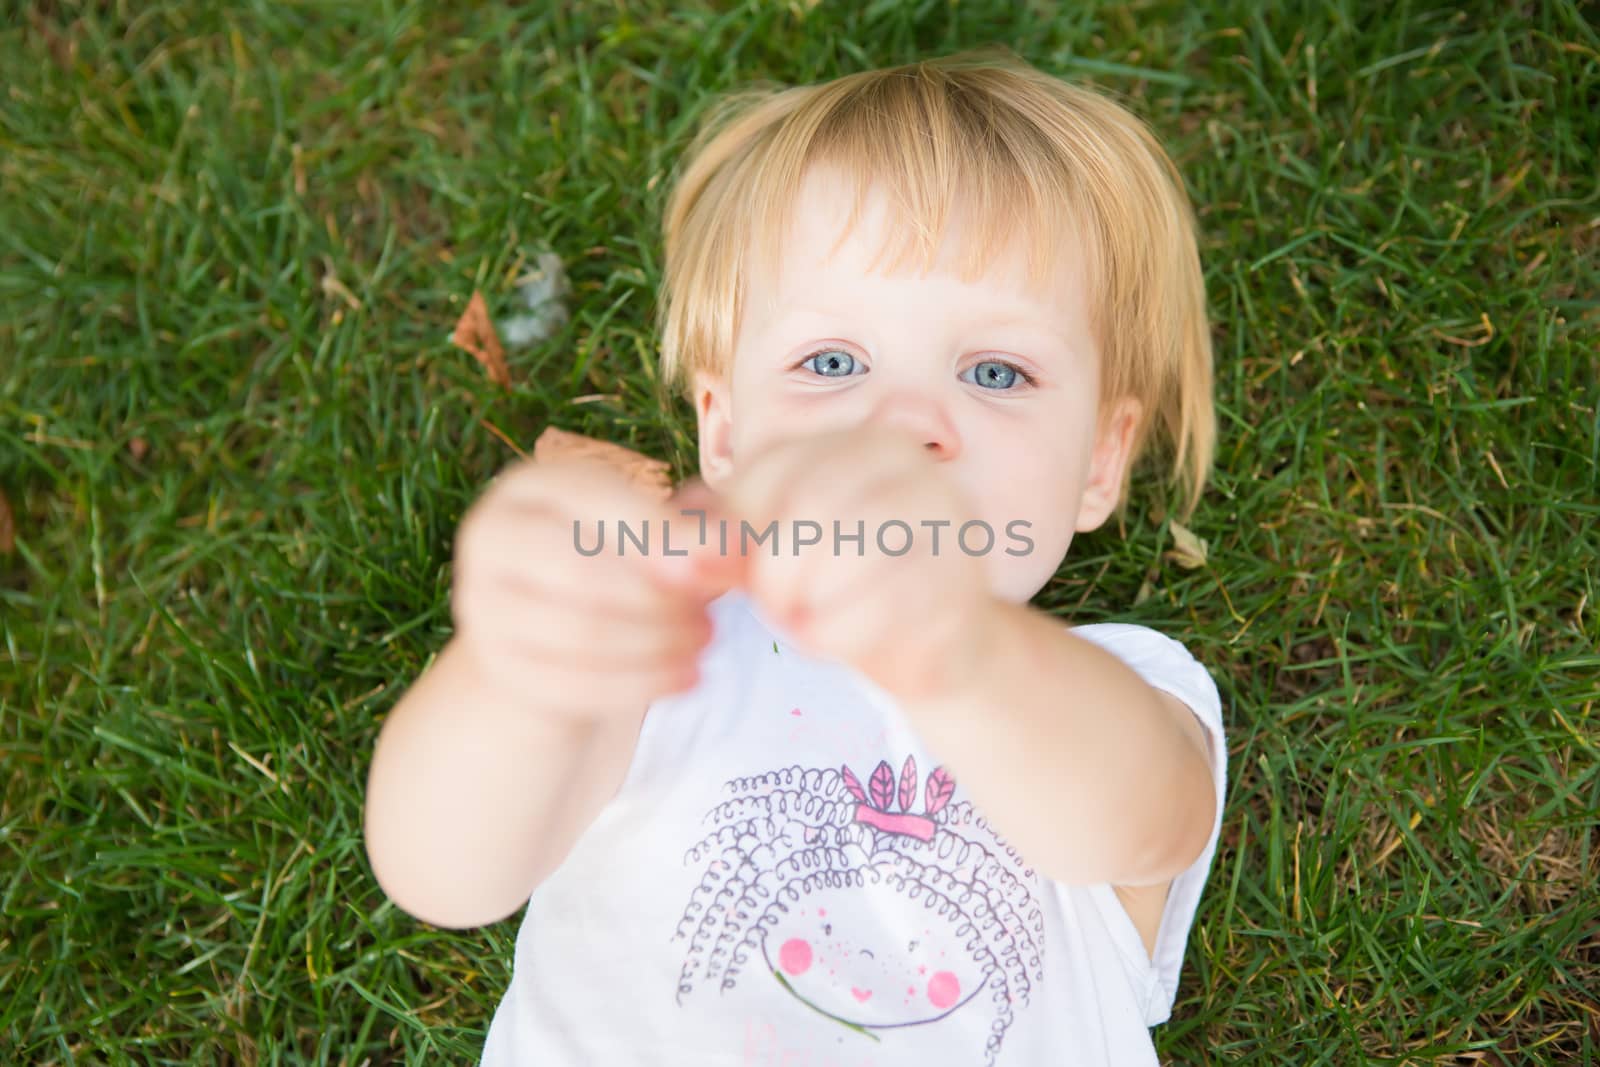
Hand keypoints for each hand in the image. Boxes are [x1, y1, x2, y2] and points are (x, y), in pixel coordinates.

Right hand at [450, 455, 739, 718]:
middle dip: (660, 600)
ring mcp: (482, 604)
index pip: (594, 500)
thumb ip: (694, 531)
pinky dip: (640, 685)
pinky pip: (571, 685)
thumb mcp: (652, 535)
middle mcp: (491, 535)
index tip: (723, 561)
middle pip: (580, 572)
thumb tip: (737, 546)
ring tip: (705, 643)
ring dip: (657, 644)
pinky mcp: (495, 666)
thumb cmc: (618, 564)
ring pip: (578, 634)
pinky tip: (687, 678)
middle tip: (712, 618)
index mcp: (531, 486)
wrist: (555, 633)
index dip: (661, 532)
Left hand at [718, 424, 994, 699]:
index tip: (741, 573)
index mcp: (863, 442)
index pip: (770, 476)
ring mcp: (947, 524)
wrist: (929, 643)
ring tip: (805, 625)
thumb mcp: (771, 550)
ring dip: (806, 611)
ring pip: (845, 561)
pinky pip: (881, 611)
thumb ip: (719, 538)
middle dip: (774, 577)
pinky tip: (836, 643)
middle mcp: (913, 468)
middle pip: (807, 512)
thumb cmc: (839, 584)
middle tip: (775, 608)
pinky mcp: (962, 587)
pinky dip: (840, 637)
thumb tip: (666, 553)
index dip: (738, 535)